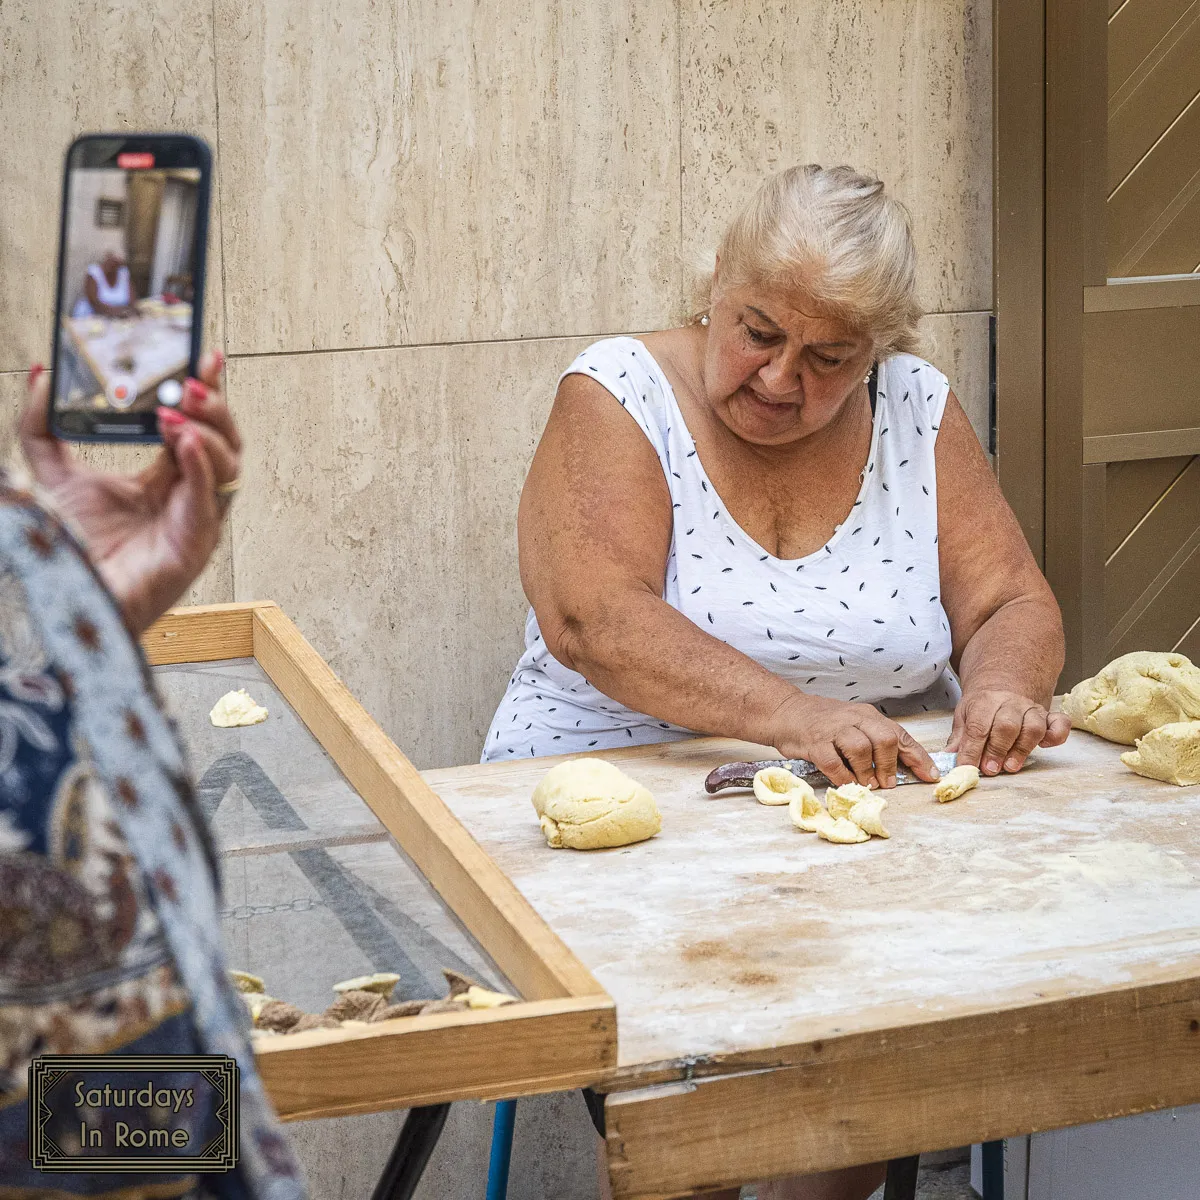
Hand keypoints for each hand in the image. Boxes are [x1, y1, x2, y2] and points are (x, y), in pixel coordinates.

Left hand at [20, 352, 240, 634]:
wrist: (65, 596)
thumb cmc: (70, 550)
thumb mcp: (50, 472)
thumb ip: (42, 425)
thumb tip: (41, 373)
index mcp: (164, 480)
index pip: (197, 427)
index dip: (207, 392)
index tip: (207, 356)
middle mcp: (188, 498)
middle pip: (225, 442)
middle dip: (214, 407)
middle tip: (188, 382)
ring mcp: (197, 521)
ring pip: (230, 466)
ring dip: (208, 433)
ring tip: (174, 413)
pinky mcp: (195, 545)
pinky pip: (210, 500)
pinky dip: (203, 467)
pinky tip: (186, 443)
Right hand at [765, 692, 940, 788]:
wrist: (785, 711)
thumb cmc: (821, 722)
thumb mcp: (853, 724)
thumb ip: (874, 741)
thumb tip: (901, 768)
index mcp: (867, 715)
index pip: (899, 735)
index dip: (918, 757)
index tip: (931, 776)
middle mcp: (853, 718)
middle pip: (884, 739)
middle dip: (890, 766)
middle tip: (888, 783)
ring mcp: (833, 730)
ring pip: (861, 750)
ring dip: (867, 773)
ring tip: (866, 784)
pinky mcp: (815, 743)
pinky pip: (834, 764)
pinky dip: (844, 778)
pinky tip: (845, 783)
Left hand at [947, 690, 1070, 774]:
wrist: (1003, 686)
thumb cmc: (981, 707)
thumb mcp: (964, 716)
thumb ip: (959, 737)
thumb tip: (950, 757)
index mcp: (985, 701)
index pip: (977, 726)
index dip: (972, 749)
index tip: (966, 767)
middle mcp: (1010, 703)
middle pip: (1006, 726)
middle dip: (997, 750)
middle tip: (989, 770)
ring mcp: (1031, 709)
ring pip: (1033, 727)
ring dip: (1022, 749)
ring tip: (1010, 767)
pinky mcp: (1049, 716)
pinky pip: (1060, 724)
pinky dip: (1056, 736)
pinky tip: (1045, 746)